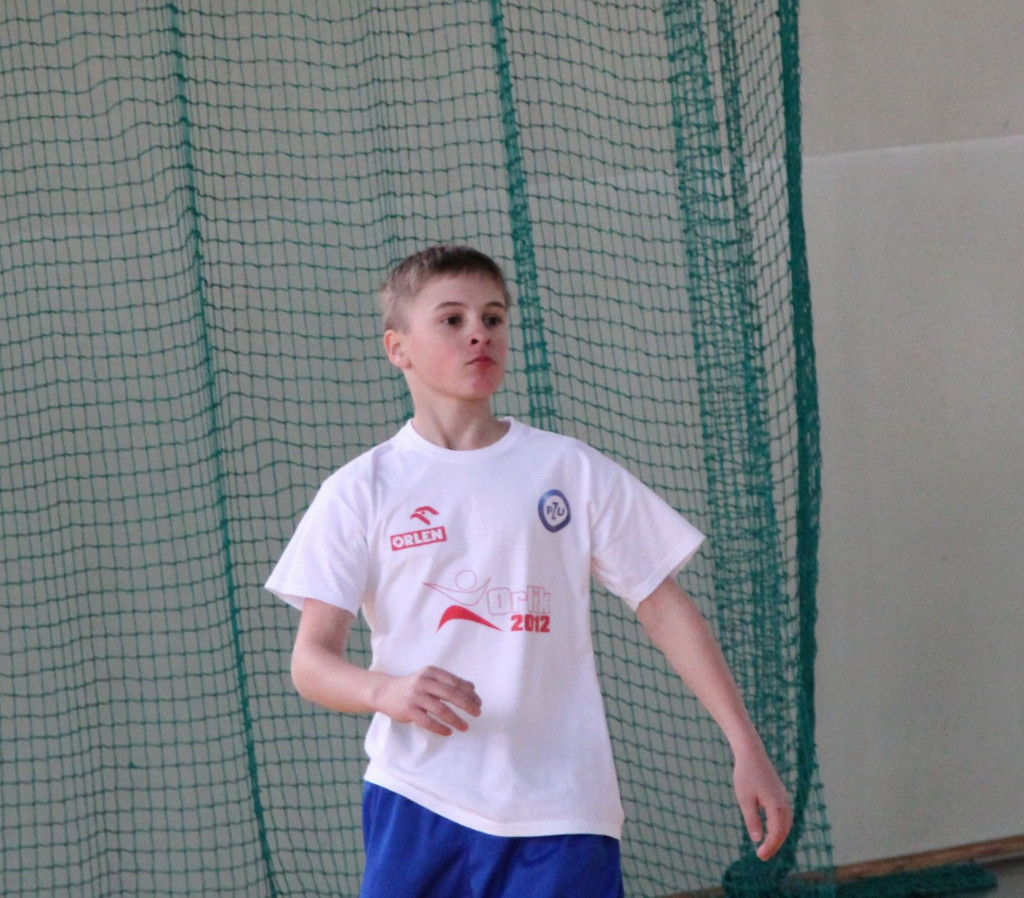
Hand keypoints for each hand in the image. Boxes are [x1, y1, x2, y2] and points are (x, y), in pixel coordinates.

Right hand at [377, 666, 482, 735]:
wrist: (385, 692)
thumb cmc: (413, 685)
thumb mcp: (430, 678)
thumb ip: (449, 681)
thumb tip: (472, 687)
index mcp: (431, 672)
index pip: (455, 682)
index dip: (469, 693)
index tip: (479, 703)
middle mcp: (424, 682)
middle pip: (451, 694)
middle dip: (467, 704)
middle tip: (478, 713)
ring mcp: (415, 696)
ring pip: (440, 709)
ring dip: (456, 719)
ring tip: (465, 727)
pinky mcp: (408, 711)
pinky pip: (428, 721)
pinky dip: (440, 728)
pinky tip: (449, 732)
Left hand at [733, 745, 792, 860]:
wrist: (751, 753)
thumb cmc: (746, 775)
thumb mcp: (745, 799)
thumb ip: (752, 820)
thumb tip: (757, 840)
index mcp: (777, 806)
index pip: (776, 834)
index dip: (769, 847)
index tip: (759, 856)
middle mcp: (784, 803)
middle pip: (784, 831)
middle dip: (774, 845)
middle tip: (762, 856)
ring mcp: (784, 798)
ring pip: (786, 824)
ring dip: (778, 837)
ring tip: (766, 847)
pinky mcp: (781, 794)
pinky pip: (785, 816)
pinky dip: (780, 827)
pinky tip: (772, 831)